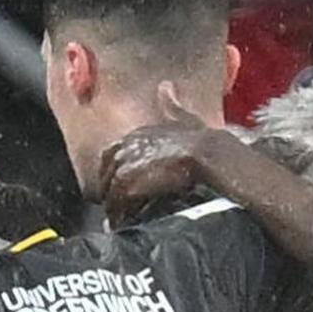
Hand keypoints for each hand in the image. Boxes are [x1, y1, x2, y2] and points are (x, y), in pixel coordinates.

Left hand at [94, 84, 228, 216]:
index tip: (120, 188)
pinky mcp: (128, 183)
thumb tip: (166, 87)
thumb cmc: (201, 138)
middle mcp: (125, 147)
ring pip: (110, 191)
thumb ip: (172, 105)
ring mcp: (124, 165)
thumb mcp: (183, 116)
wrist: (206, 152)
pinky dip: (120, 215)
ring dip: (115, 207)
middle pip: (106, 175)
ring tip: (121, 221)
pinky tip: (126, 225)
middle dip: (111, 192)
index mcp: (135, 134)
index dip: (114, 173)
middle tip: (118, 209)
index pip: (110, 156)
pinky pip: (117, 204)